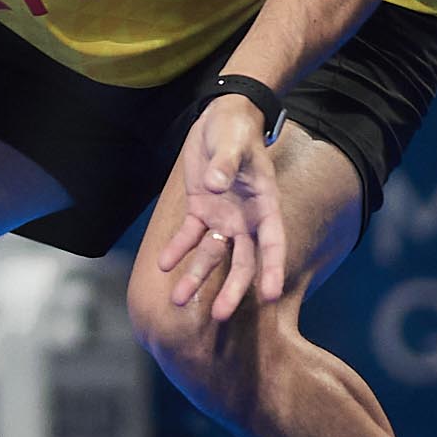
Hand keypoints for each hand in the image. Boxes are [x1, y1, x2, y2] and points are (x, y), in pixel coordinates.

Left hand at [153, 95, 287, 321]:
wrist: (221, 119)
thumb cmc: (235, 131)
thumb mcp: (231, 144)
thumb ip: (225, 165)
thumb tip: (214, 186)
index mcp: (265, 205)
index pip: (273, 243)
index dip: (273, 269)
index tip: (270, 295)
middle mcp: (246, 220)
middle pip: (243, 261)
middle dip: (232, 289)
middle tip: (221, 316)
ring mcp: (223, 218)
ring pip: (212, 256)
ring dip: (196, 277)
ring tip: (179, 301)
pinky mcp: (200, 211)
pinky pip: (188, 237)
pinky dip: (176, 250)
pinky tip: (164, 265)